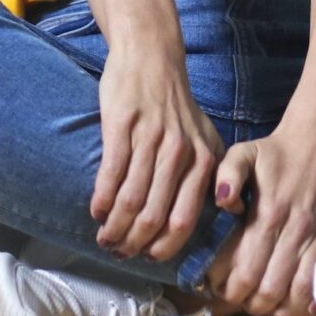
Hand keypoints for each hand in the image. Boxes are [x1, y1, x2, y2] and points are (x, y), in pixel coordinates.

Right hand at [91, 45, 225, 262]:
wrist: (150, 57)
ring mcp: (150, 139)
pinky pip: (110, 174)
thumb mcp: (205, 138)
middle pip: (154, 217)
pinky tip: (96, 211)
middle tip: (119, 253)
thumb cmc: (175, 105)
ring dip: (114, 227)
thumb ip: (209, 176)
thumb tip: (219, 215)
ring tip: (104, 237)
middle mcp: (180, 153)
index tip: (148, 258)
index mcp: (203, 161)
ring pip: (130, 200)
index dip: (163, 248)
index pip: (183, 221)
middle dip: (134, 243)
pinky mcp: (122, 126)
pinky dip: (101, 200)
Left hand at [207, 99, 315, 315]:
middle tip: (248, 305)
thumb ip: (226, 176)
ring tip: (273, 310)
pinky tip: (307, 306)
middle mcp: (298, 227)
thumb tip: (223, 203)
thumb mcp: (242, 153)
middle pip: (274, 287)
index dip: (234, 291)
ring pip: (305, 289)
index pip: (248, 269)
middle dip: (256, 305)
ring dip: (287, 309)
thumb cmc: (278, 150)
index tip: (225, 294)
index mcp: (269, 211)